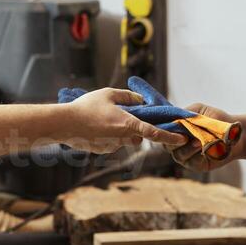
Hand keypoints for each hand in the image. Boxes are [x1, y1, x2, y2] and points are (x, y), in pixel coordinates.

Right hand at [61, 88, 188, 154]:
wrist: (64, 124)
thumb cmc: (86, 107)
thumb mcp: (109, 94)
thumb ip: (128, 97)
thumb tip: (140, 101)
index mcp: (128, 124)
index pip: (155, 133)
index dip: (169, 136)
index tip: (181, 139)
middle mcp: (122, 138)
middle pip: (138, 135)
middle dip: (134, 128)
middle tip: (121, 114)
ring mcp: (112, 146)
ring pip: (123, 138)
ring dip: (119, 130)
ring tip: (101, 117)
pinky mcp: (102, 150)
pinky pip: (111, 142)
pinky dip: (107, 135)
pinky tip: (94, 126)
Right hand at [170, 102, 245, 172]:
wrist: (235, 132)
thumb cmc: (215, 119)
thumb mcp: (199, 111)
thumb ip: (184, 114)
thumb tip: (172, 118)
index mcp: (176, 130)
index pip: (163, 132)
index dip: (164, 130)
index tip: (172, 127)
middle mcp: (178, 144)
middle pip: (167, 145)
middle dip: (175, 141)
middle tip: (184, 137)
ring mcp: (186, 156)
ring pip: (179, 155)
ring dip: (188, 148)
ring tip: (198, 142)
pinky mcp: (196, 165)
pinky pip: (191, 162)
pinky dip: (197, 155)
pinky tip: (204, 148)